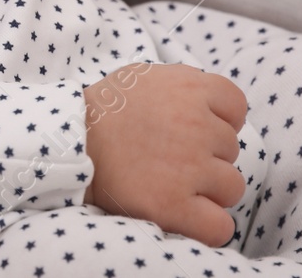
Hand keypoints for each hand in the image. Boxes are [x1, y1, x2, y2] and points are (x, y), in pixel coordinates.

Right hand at [82, 62, 247, 246]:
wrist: (66, 141)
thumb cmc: (103, 110)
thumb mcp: (143, 77)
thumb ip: (183, 86)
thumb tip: (213, 104)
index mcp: (188, 88)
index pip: (235, 106)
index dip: (218, 120)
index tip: (194, 128)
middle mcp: (195, 125)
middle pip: (231, 149)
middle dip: (206, 155)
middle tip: (168, 155)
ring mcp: (188, 167)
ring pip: (231, 186)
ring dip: (208, 189)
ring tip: (170, 181)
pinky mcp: (174, 205)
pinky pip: (219, 226)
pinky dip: (206, 225)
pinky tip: (184, 213)